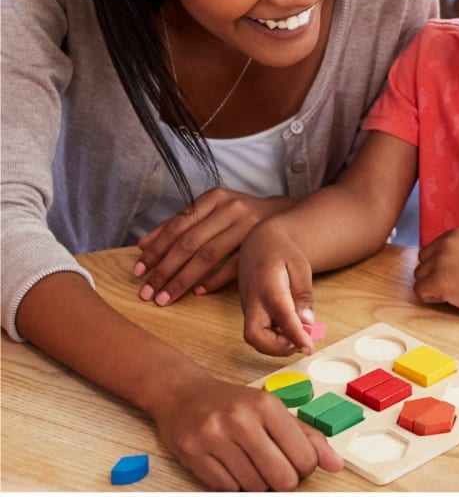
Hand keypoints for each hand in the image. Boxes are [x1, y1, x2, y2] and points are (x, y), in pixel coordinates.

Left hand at [134, 188, 294, 305]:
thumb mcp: (211, 211)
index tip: (139, 270)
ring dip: (183, 280)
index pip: (177, 226)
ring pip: (208, 256)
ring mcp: (247, 227)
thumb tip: (143, 245)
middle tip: (147, 292)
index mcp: (214, 198)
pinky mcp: (260, 246)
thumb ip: (179, 224)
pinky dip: (214, 280)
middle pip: (190, 243)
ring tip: (165, 297)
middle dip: (164, 270)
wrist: (282, 216)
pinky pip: (233, 266)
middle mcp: (230, 209)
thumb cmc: (238, 216)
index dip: (156, 249)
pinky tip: (198, 292)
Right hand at [152, 366, 343, 489]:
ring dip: (258, 484)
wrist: (184, 395)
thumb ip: (307, 436)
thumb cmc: (234, 404)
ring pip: (255, 488)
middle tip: (274, 468)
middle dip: (283, 481)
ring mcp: (214, 437)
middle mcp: (240, 419)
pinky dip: (234, 485)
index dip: (304, 469)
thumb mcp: (273, 410)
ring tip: (250, 463)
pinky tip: (231, 466)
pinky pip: (228, 491)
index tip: (296, 462)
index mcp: (266, 405)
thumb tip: (336, 464)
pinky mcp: (193, 454)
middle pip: (282, 479)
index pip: (304, 459)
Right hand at [238, 223, 316, 355]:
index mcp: (268, 286)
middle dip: (277, 348)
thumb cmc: (282, 252)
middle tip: (301, 341)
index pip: (282, 317)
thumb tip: (308, 322)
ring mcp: (248, 307)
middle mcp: (253, 300)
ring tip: (299, 334)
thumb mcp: (300, 267)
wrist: (259, 242)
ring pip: (254, 338)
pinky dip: (274, 339)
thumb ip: (303, 295)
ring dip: (277, 346)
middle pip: (254, 336)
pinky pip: (258, 332)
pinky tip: (290, 329)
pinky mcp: (249, 312)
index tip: (310, 348)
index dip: (296, 336)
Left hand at [413, 228, 458, 316]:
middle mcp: (445, 243)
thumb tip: (429, 259)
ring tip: (454, 290)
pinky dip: (431, 298)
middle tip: (455, 284)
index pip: (430, 250)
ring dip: (432, 286)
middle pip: (422, 261)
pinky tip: (449, 297)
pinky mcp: (438, 280)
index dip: (440, 266)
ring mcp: (441, 261)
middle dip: (433, 274)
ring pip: (419, 276)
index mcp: (454, 233)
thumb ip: (453, 248)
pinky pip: (420, 291)